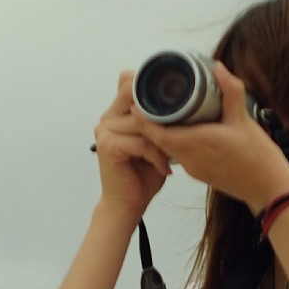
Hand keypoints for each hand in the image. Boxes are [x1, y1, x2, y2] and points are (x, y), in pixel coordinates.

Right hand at [92, 72, 172, 217]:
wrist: (127, 206)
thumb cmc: (143, 176)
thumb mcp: (157, 143)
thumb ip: (161, 122)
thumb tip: (184, 102)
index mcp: (117, 113)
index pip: (129, 81)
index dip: (150, 88)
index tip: (175, 106)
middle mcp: (108, 118)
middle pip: (134, 95)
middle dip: (160, 114)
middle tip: (177, 134)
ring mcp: (105, 130)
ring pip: (142, 121)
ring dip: (162, 140)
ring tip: (172, 156)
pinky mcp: (108, 145)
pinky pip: (141, 142)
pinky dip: (157, 156)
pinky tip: (164, 169)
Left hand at [132, 62, 288, 212]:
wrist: (268, 189)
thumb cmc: (258, 158)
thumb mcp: (245, 120)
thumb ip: (230, 92)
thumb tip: (217, 67)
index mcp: (198, 144)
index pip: (158, 133)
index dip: (143, 119)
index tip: (136, 101)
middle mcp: (191, 159)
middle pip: (159, 140)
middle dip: (150, 122)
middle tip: (145, 100)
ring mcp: (194, 169)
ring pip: (168, 148)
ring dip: (162, 132)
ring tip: (159, 111)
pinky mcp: (200, 173)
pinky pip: (179, 155)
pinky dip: (175, 141)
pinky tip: (180, 128)